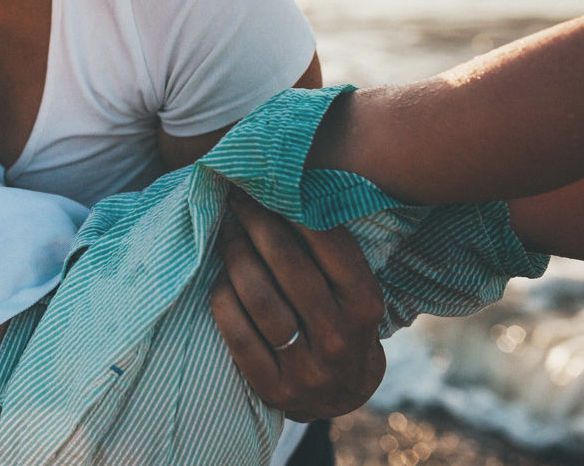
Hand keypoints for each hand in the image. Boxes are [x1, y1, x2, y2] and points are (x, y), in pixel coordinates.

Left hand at [210, 188, 385, 421]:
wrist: (340, 397)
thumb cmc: (341, 324)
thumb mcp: (353, 292)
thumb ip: (330, 253)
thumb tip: (287, 190)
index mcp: (365, 305)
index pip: (329, 245)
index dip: (291, 209)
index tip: (264, 185)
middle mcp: (340, 336)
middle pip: (287, 265)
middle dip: (256, 223)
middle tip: (235, 199)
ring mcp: (307, 367)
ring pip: (259, 297)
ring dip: (235, 255)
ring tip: (224, 232)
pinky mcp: (274, 387)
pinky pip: (236, 333)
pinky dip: (223, 298)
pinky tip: (218, 278)